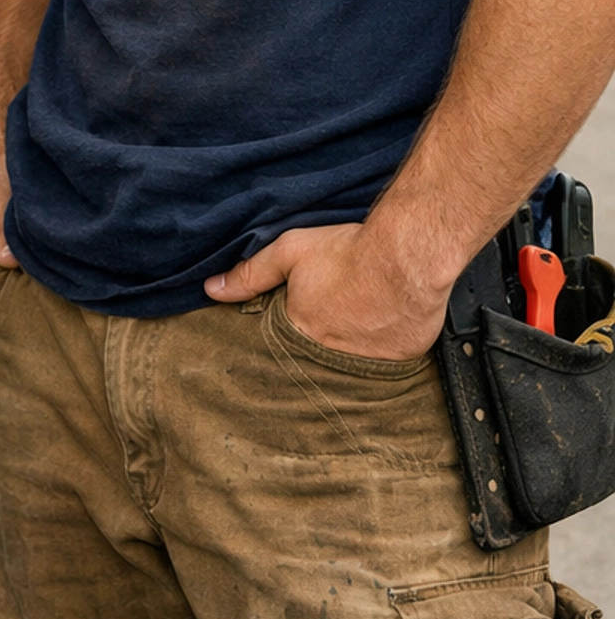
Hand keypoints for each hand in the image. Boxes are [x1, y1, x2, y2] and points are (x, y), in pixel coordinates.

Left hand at [205, 221, 453, 360]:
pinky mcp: (401, 363)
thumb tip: (212, 289)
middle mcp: (331, 359)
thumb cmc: (346, 253)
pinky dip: (385, 348)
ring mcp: (368, 366)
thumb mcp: (290, 252)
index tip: (301, 318)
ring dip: (354, 347)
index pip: (287, 345)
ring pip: (354, 362)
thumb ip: (251, 273)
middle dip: (322, 343)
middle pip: (319, 357)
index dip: (293, 331)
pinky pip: (388, 362)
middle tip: (335, 317)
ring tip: (360, 320)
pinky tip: (386, 326)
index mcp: (300, 334)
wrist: (405, 259)